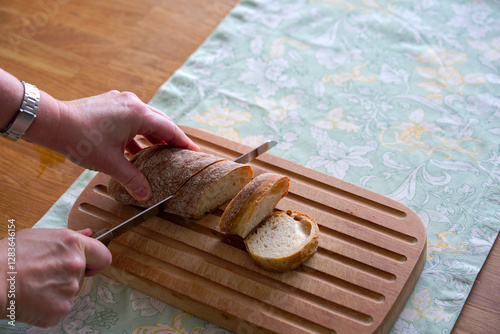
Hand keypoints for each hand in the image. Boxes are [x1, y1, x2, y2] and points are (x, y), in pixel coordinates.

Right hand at [0, 228, 110, 327]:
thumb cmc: (10, 256)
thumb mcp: (40, 236)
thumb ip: (70, 237)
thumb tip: (89, 235)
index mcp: (74, 246)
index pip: (103, 256)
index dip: (96, 260)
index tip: (89, 264)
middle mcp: (76, 267)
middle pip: (83, 275)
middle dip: (70, 275)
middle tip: (46, 273)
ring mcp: (69, 290)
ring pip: (70, 291)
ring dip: (58, 290)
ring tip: (35, 283)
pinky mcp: (60, 310)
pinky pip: (60, 307)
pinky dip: (49, 305)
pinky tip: (33, 297)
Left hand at [25, 90, 199, 201]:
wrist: (53, 121)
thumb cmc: (81, 139)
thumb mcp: (111, 162)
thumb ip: (132, 178)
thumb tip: (146, 195)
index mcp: (139, 114)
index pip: (170, 130)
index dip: (184, 143)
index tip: (195, 152)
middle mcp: (133, 103)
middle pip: (161, 122)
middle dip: (171, 138)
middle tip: (181, 153)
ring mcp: (120, 101)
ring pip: (146, 119)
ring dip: (153, 136)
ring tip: (160, 152)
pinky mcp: (110, 104)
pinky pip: (132, 118)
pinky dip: (138, 132)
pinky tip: (135, 147)